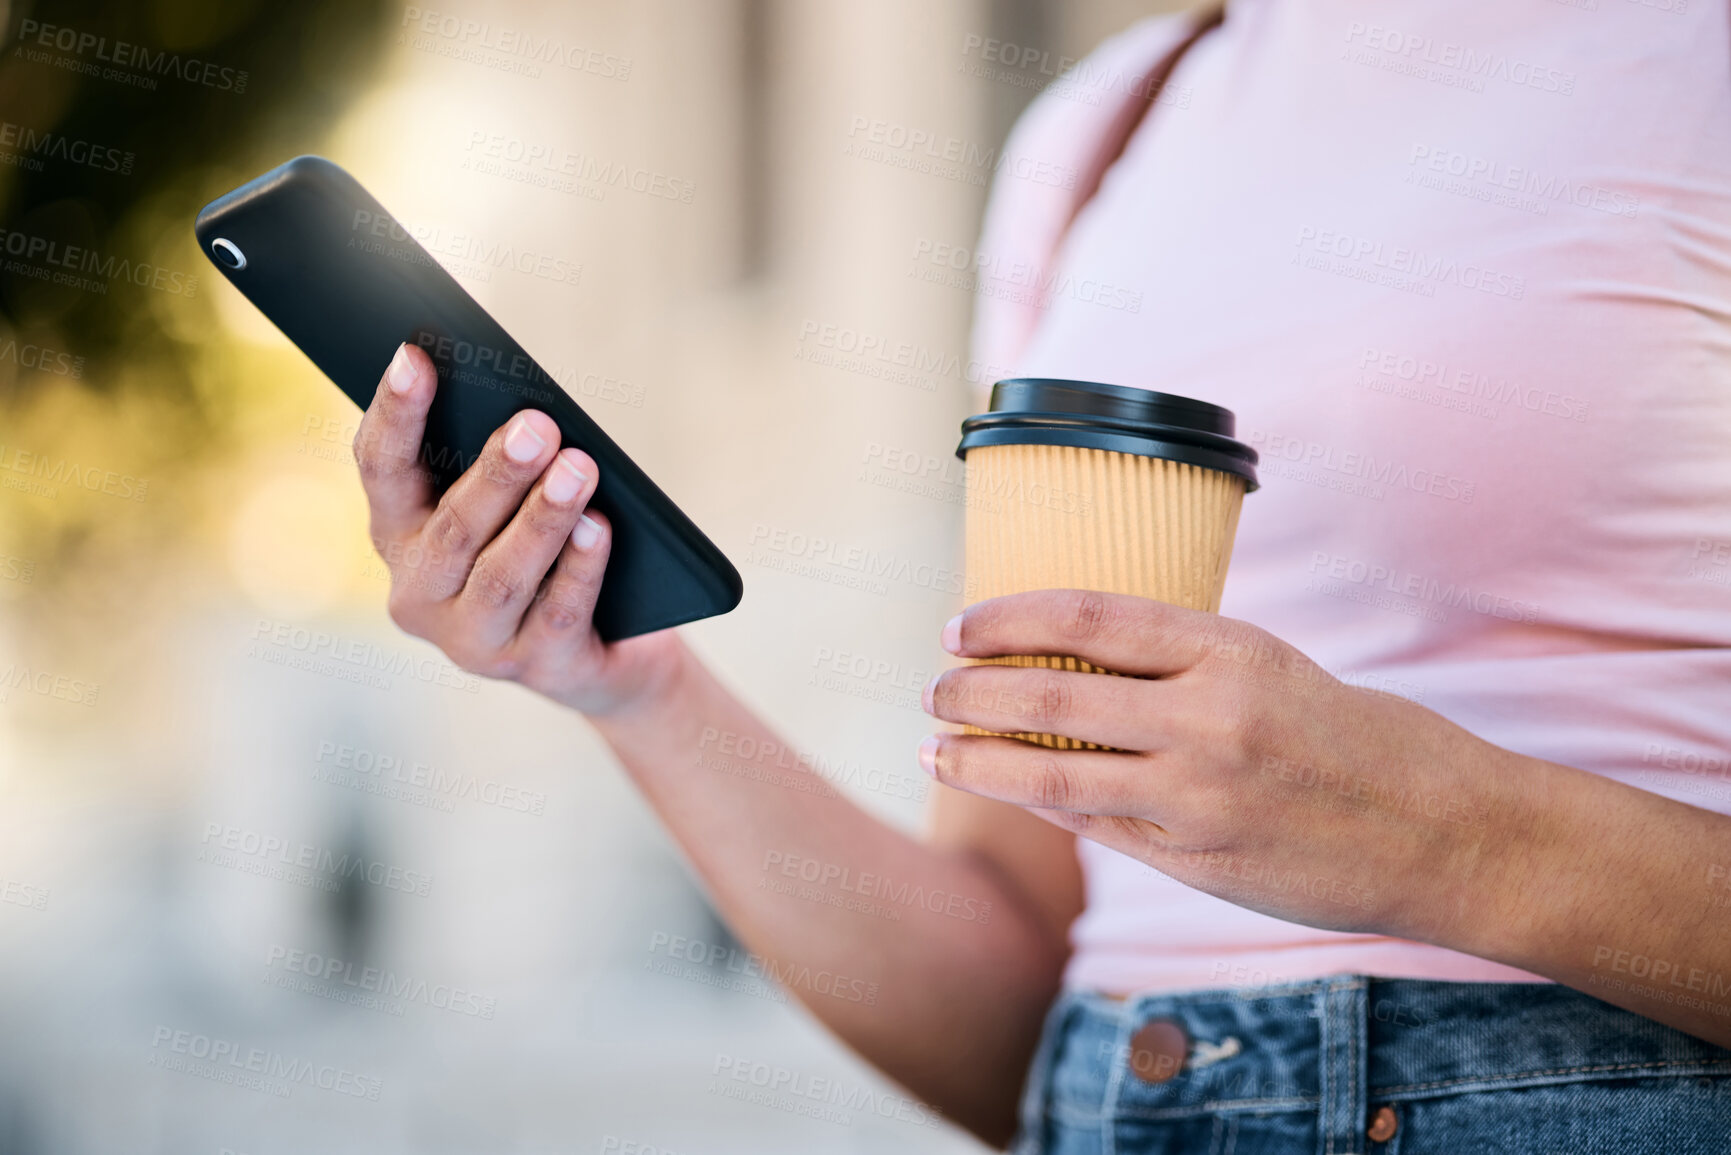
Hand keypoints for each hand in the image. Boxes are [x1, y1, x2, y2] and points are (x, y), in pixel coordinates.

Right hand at [351, 342, 683, 716]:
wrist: (605, 648)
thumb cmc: (546, 549)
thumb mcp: (512, 501)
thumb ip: (502, 461)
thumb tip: (524, 408)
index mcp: (399, 535)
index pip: (381, 468)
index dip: (396, 412)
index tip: (415, 355)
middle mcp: (419, 594)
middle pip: (453, 526)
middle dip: (498, 472)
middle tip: (539, 423)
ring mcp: (473, 641)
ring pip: (503, 575)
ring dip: (543, 517)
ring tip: (580, 468)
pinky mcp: (535, 668)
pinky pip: (559, 613)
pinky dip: (581, 568)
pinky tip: (600, 528)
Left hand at [917, 589, 1517, 943]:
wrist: (1451, 837)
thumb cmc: (1363, 740)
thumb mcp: (1276, 670)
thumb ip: (1183, 669)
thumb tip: (1076, 666)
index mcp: (1232, 650)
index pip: (1087, 617)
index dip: (1007, 618)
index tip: (959, 623)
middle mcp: (1209, 720)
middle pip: (1052, 696)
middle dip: (973, 691)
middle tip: (931, 686)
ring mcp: (1200, 799)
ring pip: (1054, 775)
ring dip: (980, 761)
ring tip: (936, 747)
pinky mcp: (1198, 863)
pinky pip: (1095, 827)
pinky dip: (1040, 805)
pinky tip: (1003, 790)